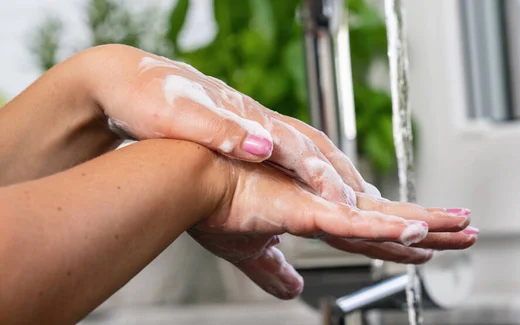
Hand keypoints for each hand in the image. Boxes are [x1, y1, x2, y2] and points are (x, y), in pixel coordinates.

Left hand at [82, 44, 378, 207]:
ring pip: (310, 150)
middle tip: (373, 207)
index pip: (298, 150)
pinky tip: (320, 186)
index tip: (346, 204)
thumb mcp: (180, 114)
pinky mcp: (247, 134)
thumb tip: (263, 148)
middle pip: (315, 149)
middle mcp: (257, 120)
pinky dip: (316, 172)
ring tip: (362, 200)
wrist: (127, 82)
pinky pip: (294, 154)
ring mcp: (254, 126)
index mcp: (246, 116)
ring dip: (338, 175)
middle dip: (345, 179)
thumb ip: (223, 131)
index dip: (324, 179)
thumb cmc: (149, 95)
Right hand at [187, 155, 477, 299]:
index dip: (404, 238)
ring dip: (427, 226)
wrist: (193, 185)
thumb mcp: (253, 253)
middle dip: (434, 228)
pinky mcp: (306, 210)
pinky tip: (417, 234)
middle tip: (468, 228)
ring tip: (464, 227)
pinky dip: (386, 228)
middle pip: (391, 222)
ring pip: (384, 221)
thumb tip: (291, 290)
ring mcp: (320, 208)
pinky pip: (353, 224)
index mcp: (317, 217)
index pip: (373, 231)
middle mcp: (327, 209)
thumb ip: (276, 272)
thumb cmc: (218, 210)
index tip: (432, 241)